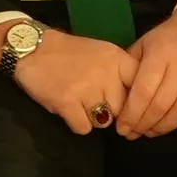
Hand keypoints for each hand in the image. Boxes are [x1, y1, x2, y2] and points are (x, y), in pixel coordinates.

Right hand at [7, 29, 137, 133]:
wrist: (33, 48)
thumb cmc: (71, 53)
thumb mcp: (104, 54)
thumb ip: (122, 73)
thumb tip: (140, 101)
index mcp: (118, 59)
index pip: (143, 87)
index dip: (139, 102)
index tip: (134, 109)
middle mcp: (106, 73)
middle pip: (124, 109)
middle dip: (114, 112)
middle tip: (99, 105)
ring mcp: (87, 88)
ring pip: (104, 121)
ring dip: (95, 118)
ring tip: (83, 105)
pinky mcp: (67, 102)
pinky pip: (84, 128)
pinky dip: (77, 124)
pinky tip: (70, 110)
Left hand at [112, 1, 176, 136]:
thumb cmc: (169, 37)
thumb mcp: (145, 44)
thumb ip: (130, 68)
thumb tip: (116, 99)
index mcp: (161, 53)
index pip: (144, 92)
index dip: (131, 115)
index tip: (123, 128)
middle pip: (162, 105)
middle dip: (145, 125)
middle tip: (135, 134)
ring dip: (165, 127)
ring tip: (153, 131)